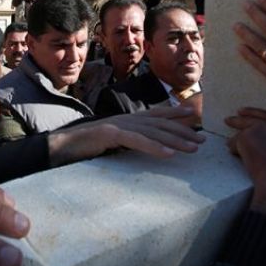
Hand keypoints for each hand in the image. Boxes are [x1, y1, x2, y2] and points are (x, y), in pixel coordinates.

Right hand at [48, 106, 204, 165]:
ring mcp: (119, 124)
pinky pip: (137, 141)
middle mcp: (126, 118)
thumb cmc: (87, 145)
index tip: (193, 114)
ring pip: (153, 131)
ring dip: (175, 140)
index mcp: (128, 118)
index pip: (156, 113)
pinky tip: (168, 154)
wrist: (63, 144)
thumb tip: (145, 141)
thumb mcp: (114, 139)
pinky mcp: (110, 134)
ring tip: (192, 148)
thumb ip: (129, 137)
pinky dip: (154, 147)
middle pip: (160, 123)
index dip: (175, 112)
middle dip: (182, 131)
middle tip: (201, 140)